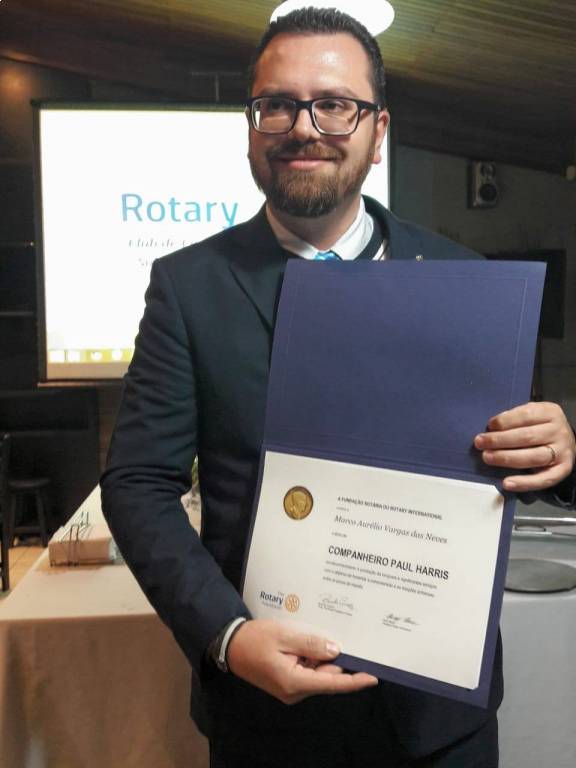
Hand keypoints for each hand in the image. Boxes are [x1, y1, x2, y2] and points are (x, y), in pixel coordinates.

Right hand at [226, 619, 377, 704]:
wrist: (230, 644)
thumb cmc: (256, 639)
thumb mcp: (285, 635)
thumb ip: (312, 643)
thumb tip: (337, 650)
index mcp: (294, 682)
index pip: (332, 683)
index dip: (354, 681)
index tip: (373, 677)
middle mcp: (295, 691)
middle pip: (326, 676)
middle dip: (335, 658)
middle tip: (346, 636)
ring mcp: (290, 689)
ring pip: (317, 673)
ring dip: (321, 656)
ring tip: (318, 633)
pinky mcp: (287, 682)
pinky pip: (308, 671)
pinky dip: (312, 657)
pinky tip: (308, 641)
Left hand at [474, 402, 575, 492]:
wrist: (567, 440)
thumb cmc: (541, 426)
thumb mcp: (533, 414)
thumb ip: (515, 418)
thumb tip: (492, 428)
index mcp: (550, 413)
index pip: (526, 415)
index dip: (505, 421)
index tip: (489, 426)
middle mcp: (558, 432)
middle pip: (527, 437)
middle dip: (499, 440)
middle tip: (480, 443)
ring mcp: (562, 452)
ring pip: (532, 457)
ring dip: (507, 458)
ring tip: (487, 458)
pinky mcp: (563, 470)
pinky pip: (543, 479)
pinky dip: (524, 483)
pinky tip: (506, 483)